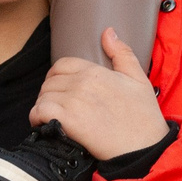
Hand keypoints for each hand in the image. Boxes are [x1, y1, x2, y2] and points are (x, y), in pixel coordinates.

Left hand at [31, 30, 168, 159]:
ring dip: (44, 106)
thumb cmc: (144, 117)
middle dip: (50, 93)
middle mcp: (82, 82)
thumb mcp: (139, 79)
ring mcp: (73, 101)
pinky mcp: (68, 120)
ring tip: (51, 117)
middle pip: (50, 81)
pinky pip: (40, 111)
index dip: (57, 76)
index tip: (60, 89)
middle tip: (56, 107)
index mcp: (96, 71)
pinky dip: (37, 117)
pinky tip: (44, 124)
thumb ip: (122, 53)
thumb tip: (108, 32)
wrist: (144, 148)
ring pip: (43, 96)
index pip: (62, 65)